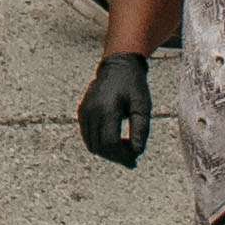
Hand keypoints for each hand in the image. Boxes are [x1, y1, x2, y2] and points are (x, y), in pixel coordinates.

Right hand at [78, 51, 156, 169]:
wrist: (118, 66)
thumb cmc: (133, 86)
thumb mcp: (142, 105)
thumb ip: (140, 129)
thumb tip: (137, 152)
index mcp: (107, 108)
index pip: (111, 143)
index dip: (123, 155)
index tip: (136, 157)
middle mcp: (91, 111)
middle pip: (100, 147)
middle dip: (117, 157)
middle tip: (133, 157)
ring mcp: (84, 111)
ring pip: (92, 145)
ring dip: (108, 153)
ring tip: (125, 148)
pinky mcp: (82, 112)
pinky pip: (88, 137)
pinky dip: (100, 144)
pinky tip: (115, 141)